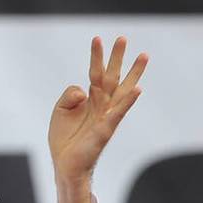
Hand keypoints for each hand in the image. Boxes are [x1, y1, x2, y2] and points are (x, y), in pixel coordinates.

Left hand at [48, 36, 147, 202]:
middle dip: (117, 58)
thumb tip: (83, 89)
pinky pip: (119, 112)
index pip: (94, 73)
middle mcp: (101, 105)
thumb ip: (69, 95)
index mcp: (91, 100)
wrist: (65, 164)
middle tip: (122, 37)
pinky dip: (128, 100)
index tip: (97, 38)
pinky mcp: (105, 129)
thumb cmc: (65, 139)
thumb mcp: (60, 111)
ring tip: (143, 55)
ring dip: (132, 73)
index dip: (96, 57)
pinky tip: (137, 88)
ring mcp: (106, 116)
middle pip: (112, 76)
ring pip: (121, 90)